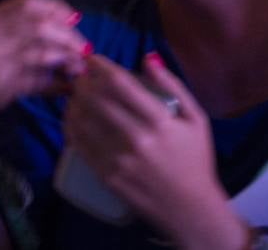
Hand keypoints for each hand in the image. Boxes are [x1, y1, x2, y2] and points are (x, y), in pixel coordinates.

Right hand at [0, 0, 87, 132]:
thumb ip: (24, 31)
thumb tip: (72, 26)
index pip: (30, 2)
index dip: (58, 8)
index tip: (75, 20)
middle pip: (41, 25)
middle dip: (69, 37)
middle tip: (85, 49)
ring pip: (43, 52)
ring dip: (67, 60)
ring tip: (80, 69)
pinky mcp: (0, 85)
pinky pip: (37, 80)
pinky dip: (56, 83)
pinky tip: (66, 86)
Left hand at [64, 54, 239, 244]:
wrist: (191, 210)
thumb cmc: (195, 161)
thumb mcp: (196, 119)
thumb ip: (173, 85)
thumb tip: (148, 57)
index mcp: (160, 121)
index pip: (120, 84)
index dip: (101, 66)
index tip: (93, 59)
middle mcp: (137, 139)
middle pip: (97, 99)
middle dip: (84, 81)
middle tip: (81, 75)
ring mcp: (120, 159)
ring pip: (83, 120)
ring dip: (74, 101)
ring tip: (75, 94)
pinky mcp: (108, 176)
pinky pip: (80, 144)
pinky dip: (71, 126)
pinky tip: (72, 117)